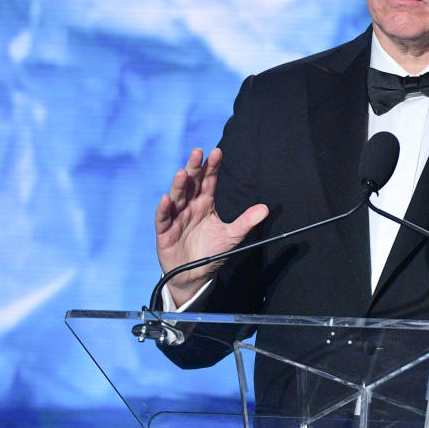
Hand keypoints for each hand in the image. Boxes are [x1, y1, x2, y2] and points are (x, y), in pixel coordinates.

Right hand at [154, 147, 267, 305]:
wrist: (194, 275)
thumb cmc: (210, 252)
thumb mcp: (232, 236)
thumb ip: (246, 222)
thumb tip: (265, 209)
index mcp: (205, 204)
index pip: (208, 181)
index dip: (212, 167)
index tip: (217, 152)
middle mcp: (189, 207)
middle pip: (191, 184)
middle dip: (194, 168)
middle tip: (198, 152)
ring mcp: (176, 218)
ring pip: (176, 198)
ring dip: (179, 186)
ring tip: (183, 173)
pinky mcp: (165, 233)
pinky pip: (163, 219)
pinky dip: (164, 209)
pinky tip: (166, 199)